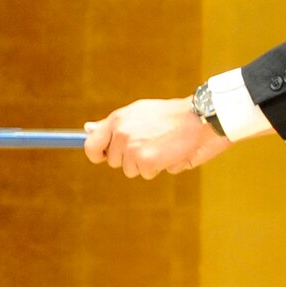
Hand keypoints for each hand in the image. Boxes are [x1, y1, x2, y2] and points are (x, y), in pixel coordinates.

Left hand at [84, 98, 230, 179]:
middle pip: (114, 161)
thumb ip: (113, 124)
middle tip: (150, 143)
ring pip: (131, 170)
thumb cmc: (169, 116)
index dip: (97, 154)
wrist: (198, 118)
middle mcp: (121, 132)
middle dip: (130, 158)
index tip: (104, 157)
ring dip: (146, 163)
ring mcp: (132, 147)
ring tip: (161, 146)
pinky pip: (146, 173)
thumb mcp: (138, 113)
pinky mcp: (146, 161)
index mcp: (117, 119)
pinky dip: (159, 167)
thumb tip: (87, 129)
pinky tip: (168, 152)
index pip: (91, 144)